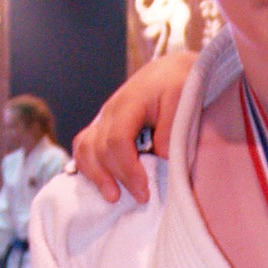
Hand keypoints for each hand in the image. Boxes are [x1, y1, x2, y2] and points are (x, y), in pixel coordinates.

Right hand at [75, 53, 194, 203]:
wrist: (170, 70)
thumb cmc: (178, 83)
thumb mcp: (182, 99)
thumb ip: (171, 128)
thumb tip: (160, 157)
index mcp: (128, 103)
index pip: (117, 140)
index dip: (128, 168)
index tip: (144, 188)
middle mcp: (109, 111)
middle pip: (100, 149)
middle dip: (117, 177)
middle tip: (140, 197)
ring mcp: (103, 119)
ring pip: (85, 148)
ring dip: (95, 175)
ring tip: (113, 197)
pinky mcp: (103, 127)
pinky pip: (85, 147)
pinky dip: (89, 166)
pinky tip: (103, 183)